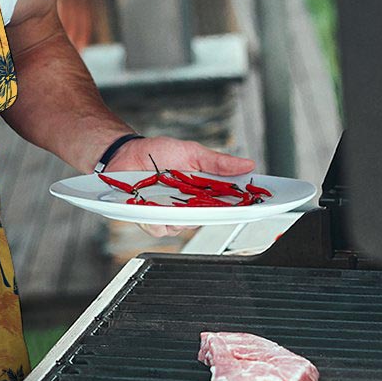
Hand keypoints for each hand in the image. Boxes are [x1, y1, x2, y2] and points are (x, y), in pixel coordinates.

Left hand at [107, 136, 255, 238]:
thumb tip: (247, 164)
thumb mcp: (192, 152)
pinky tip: (150, 204)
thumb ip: (218, 162)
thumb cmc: (158, 152)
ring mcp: (170, 214)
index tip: (255, 205)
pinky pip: (159, 228)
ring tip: (168, 195)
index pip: (228, 204)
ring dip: (177, 214)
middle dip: (208, 212)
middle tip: (202, 198)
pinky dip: (156, 218)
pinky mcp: (150, 219)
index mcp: (203, 191)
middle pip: (207, 219)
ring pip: (183, 227)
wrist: (126, 154)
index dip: (242, 207)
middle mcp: (188, 206)